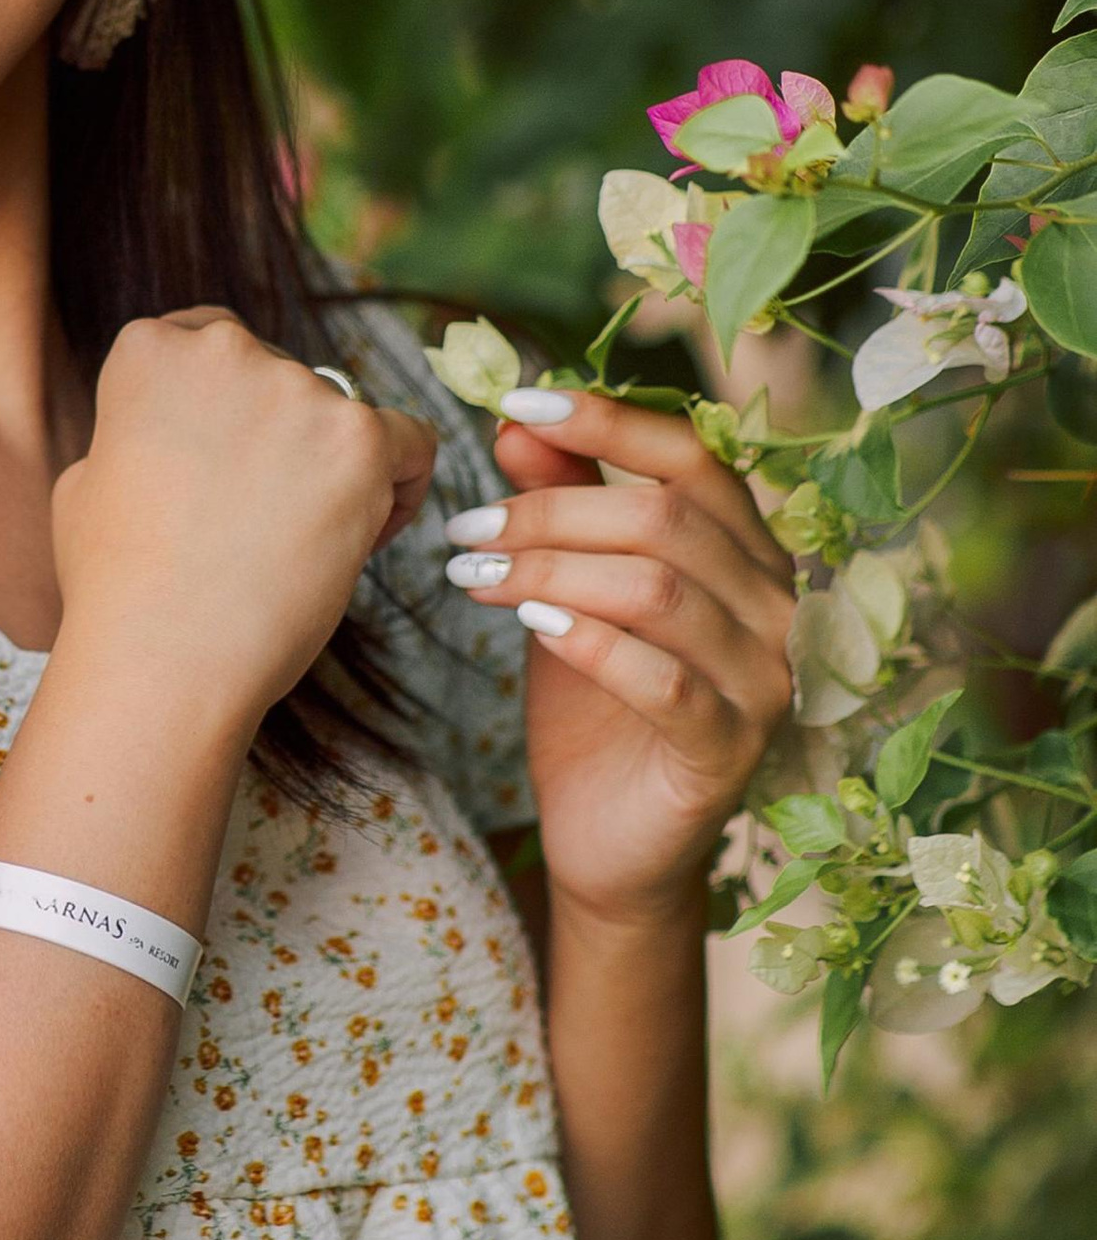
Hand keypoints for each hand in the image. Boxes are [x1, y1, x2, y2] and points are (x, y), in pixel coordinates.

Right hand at [54, 309, 437, 734]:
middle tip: (262, 515)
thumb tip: (169, 436)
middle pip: (281, 376)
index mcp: (151, 350)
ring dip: (332, 466)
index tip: (227, 462)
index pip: (212, 342)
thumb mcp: (87, 482)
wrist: (161, 659)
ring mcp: (296, 389)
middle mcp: (225, 351)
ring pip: (342, 413)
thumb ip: (135, 433)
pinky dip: (400, 482)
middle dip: (280, 436)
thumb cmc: (117, 588)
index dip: (227, 407)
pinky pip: (411, 440)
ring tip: (304, 542)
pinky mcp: (359, 439)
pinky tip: (369, 529)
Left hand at [444, 388, 795, 926]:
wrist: (608, 835)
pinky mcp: (731, 747)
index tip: (514, 404)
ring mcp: (765, 679)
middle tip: (464, 528)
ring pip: (657, 589)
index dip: (605, 422)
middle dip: (548, 511)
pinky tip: (530, 626)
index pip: (690, 456)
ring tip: (471, 575)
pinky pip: (662, 678)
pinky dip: (588, 641)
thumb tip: (517, 425)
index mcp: (746, 549)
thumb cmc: (593, 700)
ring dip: (549, 570)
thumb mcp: (569, 586)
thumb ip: (562, 503)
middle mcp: (775, 605)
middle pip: (662, 519)